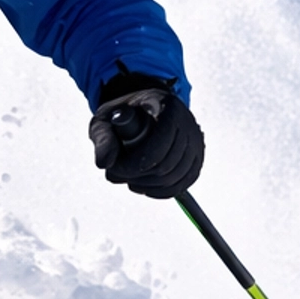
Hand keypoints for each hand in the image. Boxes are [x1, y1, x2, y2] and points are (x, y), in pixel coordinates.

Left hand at [89, 74, 204, 198]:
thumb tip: (104, 163)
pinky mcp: (196, 158)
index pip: (158, 145)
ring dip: (147, 185)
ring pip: (174, 178)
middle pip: (166, 165)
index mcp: (166, 107)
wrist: (142, 111)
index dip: (136, 163)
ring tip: (129, 178)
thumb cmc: (123, 115)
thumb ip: (102, 139)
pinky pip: (182, 185)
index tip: (116, 167)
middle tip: (119, 174)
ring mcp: (195, 142)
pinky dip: (161, 191)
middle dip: (138, 176)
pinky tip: (143, 186)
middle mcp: (187, 123)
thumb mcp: (105, 120)